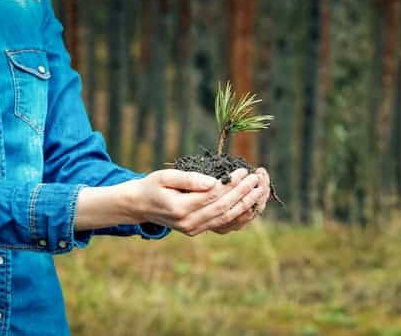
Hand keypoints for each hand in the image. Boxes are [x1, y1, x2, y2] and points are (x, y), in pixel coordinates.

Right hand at [124, 168, 263, 235]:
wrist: (140, 205)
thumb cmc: (153, 185)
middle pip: (223, 207)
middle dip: (243, 193)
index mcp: (180, 208)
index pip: (213, 195)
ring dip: (245, 204)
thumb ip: (189, 179)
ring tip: (259, 190)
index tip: (243, 170)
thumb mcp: (165, 176)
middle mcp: (189, 223)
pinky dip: (238, 213)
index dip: (231, 183)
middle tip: (257, 179)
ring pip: (226, 218)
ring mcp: (194, 229)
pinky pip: (222, 223)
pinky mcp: (197, 230)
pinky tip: (249, 202)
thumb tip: (213, 181)